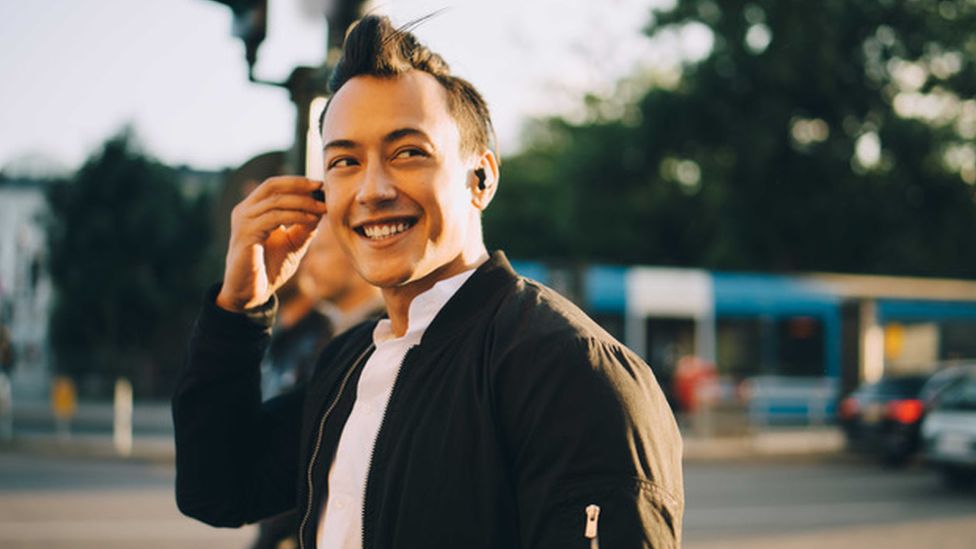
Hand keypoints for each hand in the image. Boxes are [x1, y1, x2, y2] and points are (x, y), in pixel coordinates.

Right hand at [216, 176, 327, 312]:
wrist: (250, 295)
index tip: (320, 186)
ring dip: (303, 203)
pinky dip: (295, 216)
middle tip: (321, 189)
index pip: (274, 185)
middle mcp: (244, 211)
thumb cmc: (269, 268)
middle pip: (272, 186)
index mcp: (253, 210)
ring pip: (275, 201)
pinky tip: (311, 220)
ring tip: (322, 209)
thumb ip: (304, 226)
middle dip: (299, 185)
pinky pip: (274, 218)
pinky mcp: (245, 235)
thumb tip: (321, 208)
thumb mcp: (293, 244)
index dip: (297, 182)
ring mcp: (243, 222)